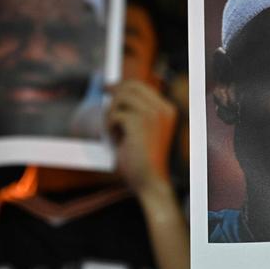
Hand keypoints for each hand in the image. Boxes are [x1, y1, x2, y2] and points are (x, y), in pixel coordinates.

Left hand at [106, 80, 176, 194]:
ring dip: (111, 113)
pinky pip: (116, 114)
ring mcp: (152, 115)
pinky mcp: (139, 124)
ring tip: (113, 131)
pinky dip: (110, 126)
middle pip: (131, 87)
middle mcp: (162, 110)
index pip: (142, 87)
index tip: (108, 88)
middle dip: (114, 93)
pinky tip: (115, 140)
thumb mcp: (143, 131)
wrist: (151, 182)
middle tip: (102, 95)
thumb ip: (135, 112)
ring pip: (121, 98)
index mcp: (167, 111)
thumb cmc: (144, 160)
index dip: (122, 86)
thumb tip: (115, 91)